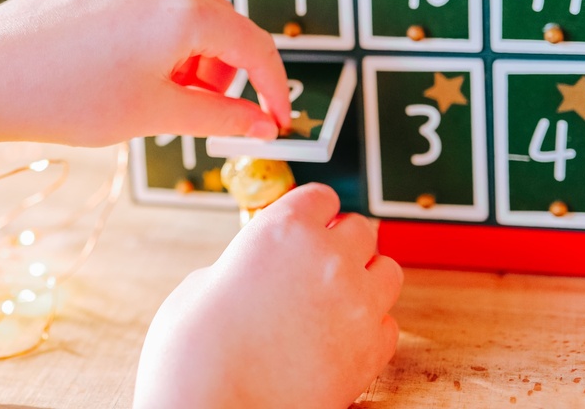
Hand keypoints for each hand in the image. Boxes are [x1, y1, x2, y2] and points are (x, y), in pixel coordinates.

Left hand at [0, 0, 290, 166]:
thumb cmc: (67, 98)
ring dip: (189, 54)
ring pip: (182, 12)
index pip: (255, 45)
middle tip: (204, 111)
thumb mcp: (154, 114)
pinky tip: (120, 70)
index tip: (275, 118)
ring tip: (155, 94)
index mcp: (185, 10)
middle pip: (221, 24)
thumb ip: (220, 116)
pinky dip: (154, 37)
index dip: (273, 86)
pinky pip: (144, 3)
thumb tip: (264, 124)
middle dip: (225, 71)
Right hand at [134, 184, 401, 408]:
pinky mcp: (370, 351)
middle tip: (322, 263)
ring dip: (366, 278)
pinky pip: (389, 325)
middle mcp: (327, 258)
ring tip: (338, 299)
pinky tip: (341, 338)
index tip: (311, 223)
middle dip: (343, 243)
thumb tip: (263, 270)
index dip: (313, 212)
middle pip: (361, 228)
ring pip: (388, 270)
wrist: (211, 407)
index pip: (321, 197)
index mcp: (282, 229)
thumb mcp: (206, 282)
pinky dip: (371, 328)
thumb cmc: (195, 350)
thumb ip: (247, 263)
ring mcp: (355, 304)